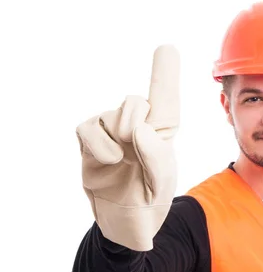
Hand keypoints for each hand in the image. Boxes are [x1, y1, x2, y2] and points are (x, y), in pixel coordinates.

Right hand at [75, 45, 179, 250]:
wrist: (124, 222)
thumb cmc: (150, 197)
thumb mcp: (162, 182)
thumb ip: (156, 156)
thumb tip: (139, 128)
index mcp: (164, 130)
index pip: (166, 98)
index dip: (165, 72)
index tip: (166, 48)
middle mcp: (138, 125)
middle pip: (135, 102)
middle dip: (135, 122)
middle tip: (135, 148)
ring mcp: (112, 131)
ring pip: (111, 115)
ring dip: (117, 138)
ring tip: (122, 162)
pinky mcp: (90, 141)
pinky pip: (87, 128)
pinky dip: (97, 144)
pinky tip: (108, 160)